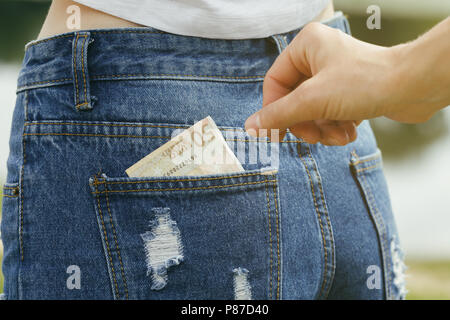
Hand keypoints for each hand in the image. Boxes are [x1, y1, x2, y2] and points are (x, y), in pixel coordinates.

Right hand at [244, 21, 448, 144]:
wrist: (414, 87)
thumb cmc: (366, 82)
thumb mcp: (313, 100)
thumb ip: (279, 115)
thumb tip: (251, 127)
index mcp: (306, 46)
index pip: (275, 83)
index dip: (275, 110)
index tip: (277, 134)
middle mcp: (319, 57)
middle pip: (293, 100)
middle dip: (305, 124)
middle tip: (314, 137)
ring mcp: (334, 74)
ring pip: (312, 111)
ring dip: (323, 130)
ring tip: (339, 135)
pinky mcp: (349, 90)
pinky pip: (329, 114)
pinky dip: (336, 127)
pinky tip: (350, 132)